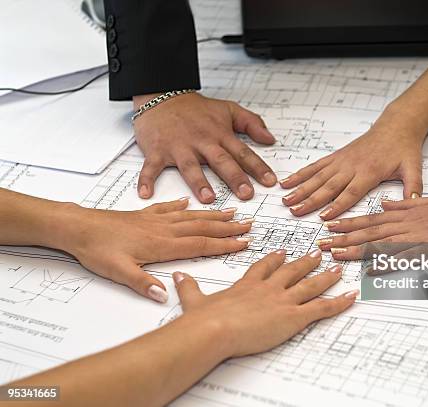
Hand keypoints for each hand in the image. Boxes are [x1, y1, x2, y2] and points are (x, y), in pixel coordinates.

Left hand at [56, 199, 252, 302]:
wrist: (78, 227)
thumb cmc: (97, 250)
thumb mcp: (118, 272)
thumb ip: (143, 283)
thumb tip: (165, 296)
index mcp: (162, 244)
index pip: (201, 244)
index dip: (225, 244)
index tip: (244, 243)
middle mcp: (163, 229)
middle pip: (202, 227)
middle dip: (228, 227)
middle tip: (249, 224)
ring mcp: (155, 220)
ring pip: (191, 216)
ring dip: (213, 215)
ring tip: (231, 211)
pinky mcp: (143, 215)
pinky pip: (169, 208)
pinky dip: (182, 205)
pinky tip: (189, 202)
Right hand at [133, 93, 277, 202]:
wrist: (162, 94)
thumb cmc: (196, 108)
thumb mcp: (228, 109)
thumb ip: (252, 123)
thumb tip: (271, 139)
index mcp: (220, 134)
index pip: (243, 152)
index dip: (258, 167)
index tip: (271, 182)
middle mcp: (202, 142)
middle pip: (221, 161)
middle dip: (234, 177)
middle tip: (246, 193)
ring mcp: (178, 147)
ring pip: (190, 166)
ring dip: (198, 182)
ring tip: (208, 198)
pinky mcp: (157, 150)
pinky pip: (151, 167)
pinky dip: (146, 179)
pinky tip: (146, 194)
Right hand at [173, 249, 357, 356]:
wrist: (213, 328)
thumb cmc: (203, 319)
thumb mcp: (194, 300)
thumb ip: (188, 287)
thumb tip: (176, 276)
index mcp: (247, 285)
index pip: (264, 268)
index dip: (274, 260)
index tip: (281, 253)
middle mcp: (268, 288)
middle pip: (291, 271)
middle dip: (305, 262)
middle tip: (316, 253)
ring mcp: (283, 300)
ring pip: (310, 284)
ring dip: (326, 276)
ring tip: (337, 268)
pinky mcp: (293, 316)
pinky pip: (322, 307)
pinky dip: (339, 302)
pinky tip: (351, 296)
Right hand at [280, 107, 425, 219]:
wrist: (396, 125)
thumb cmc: (404, 148)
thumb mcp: (413, 167)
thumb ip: (413, 186)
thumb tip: (414, 203)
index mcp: (369, 172)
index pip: (351, 192)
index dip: (337, 205)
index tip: (324, 217)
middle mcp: (352, 166)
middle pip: (328, 186)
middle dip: (310, 200)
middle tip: (295, 211)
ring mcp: (342, 161)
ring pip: (318, 176)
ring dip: (300, 188)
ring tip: (286, 199)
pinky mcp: (336, 156)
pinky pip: (316, 166)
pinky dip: (301, 174)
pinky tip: (288, 181)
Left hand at [316, 186, 427, 259]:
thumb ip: (406, 203)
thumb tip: (385, 202)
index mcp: (407, 213)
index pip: (371, 218)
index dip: (349, 223)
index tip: (330, 226)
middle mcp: (408, 223)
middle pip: (369, 231)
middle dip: (343, 238)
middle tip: (322, 244)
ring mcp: (419, 236)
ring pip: (381, 244)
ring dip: (356, 250)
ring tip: (336, 255)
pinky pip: (405, 259)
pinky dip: (387, 264)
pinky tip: (371, 271)